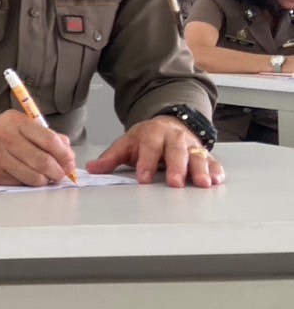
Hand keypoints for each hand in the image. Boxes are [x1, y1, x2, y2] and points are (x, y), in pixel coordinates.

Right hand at [0, 111, 75, 185]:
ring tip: (47, 177)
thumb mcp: (16, 122)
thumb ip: (42, 133)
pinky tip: (29, 176)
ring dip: (46, 180)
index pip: (49, 139)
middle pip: (44, 161)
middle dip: (59, 171)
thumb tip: (67, 150)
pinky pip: (21, 183)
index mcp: (14, 121)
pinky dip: (30, 183)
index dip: (65, 154)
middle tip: (62, 173)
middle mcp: (5, 138)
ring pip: (34, 177)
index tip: (70, 160)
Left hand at [87, 116, 224, 188]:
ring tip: (202, 183)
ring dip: (200, 169)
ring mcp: (191, 145)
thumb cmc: (147, 139)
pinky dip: (216, 170)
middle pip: (176, 151)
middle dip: (176, 167)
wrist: (169, 124)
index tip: (144, 178)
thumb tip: (92, 169)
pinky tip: (216, 180)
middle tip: (175, 183)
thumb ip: (111, 158)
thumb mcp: (127, 144)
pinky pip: (212, 161)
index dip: (146, 162)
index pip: (149, 147)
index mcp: (152, 134)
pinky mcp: (204, 153)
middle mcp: (174, 138)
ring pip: (197, 156)